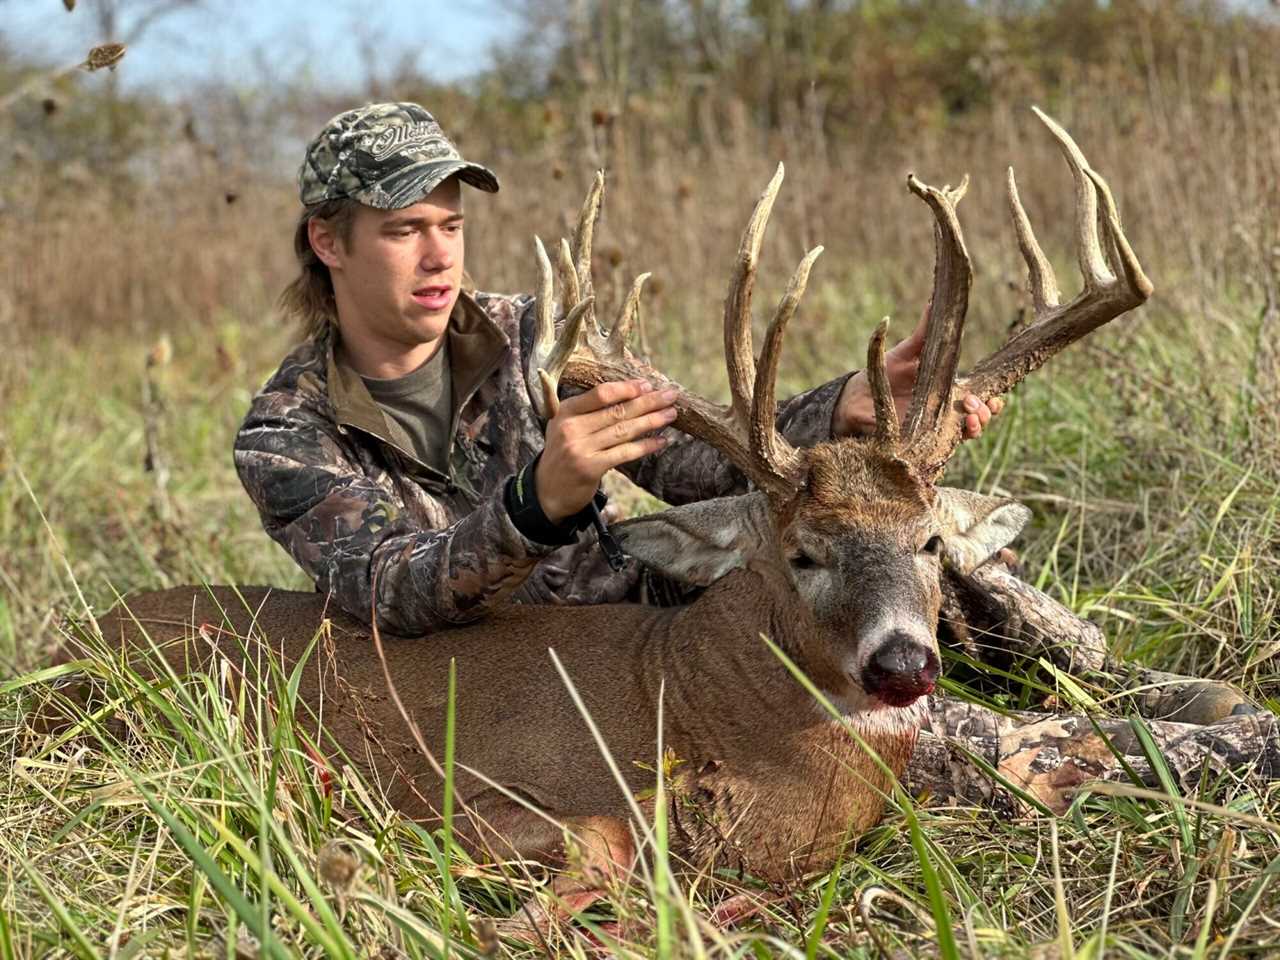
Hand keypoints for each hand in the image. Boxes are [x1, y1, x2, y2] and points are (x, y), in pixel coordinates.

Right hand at [536, 379, 677, 522]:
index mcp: (566, 412)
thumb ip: (588, 410)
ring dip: (652, 421)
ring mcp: (580, 449)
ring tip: (671, 414)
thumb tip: (631, 394)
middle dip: (648, 402)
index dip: (627, 388)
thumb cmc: (563, 453)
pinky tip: (661, 441)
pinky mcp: (590, 468)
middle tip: (670, 395)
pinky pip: (624, 453)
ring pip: (624, 430)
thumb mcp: (564, 426)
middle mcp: (571, 428)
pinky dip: (645, 446)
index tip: (647, 385)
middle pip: (617, 411)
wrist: (547, 491)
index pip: (601, 394)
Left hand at [833, 311, 1003, 439]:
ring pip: (965, 435)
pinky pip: (940, 449)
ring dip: (974, 428)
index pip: (981, 399)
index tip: (997, 396)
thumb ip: (925, 332)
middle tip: (973, 403)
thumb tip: (934, 301)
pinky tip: (950, 435)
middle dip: (985, 413)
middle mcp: (946, 412)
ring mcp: (934, 429)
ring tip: (969, 418)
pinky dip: (949, 444)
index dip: (994, 401)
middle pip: (980, 419)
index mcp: (949, 391)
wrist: (857, 397)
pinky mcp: (918, 442)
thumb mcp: (908, 352)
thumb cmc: (886, 372)